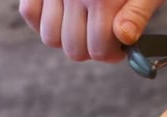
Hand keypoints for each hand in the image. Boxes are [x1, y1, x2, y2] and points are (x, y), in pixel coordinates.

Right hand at [19, 0, 164, 61]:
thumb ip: (138, 13)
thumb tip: (124, 37)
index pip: (99, 49)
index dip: (111, 54)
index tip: (119, 49)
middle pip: (73, 49)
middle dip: (91, 50)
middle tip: (104, 40)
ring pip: (49, 37)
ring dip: (68, 40)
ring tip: (85, 29)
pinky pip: (29, 12)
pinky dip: (43, 21)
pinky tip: (64, 17)